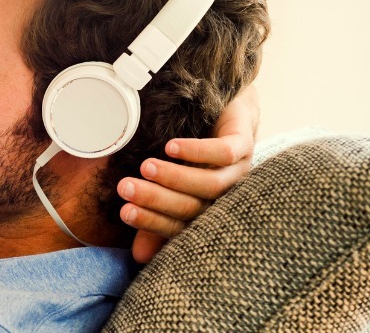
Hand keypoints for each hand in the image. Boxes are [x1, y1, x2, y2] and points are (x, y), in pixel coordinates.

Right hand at [118, 85, 259, 263]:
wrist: (226, 112)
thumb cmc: (194, 155)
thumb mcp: (171, 186)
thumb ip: (158, 218)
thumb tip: (139, 257)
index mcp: (207, 211)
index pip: (181, 226)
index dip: (152, 222)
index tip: (124, 211)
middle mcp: (225, 197)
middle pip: (193, 207)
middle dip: (156, 199)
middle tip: (126, 188)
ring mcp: (239, 172)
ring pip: (211, 184)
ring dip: (176, 177)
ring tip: (146, 167)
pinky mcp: (244, 145)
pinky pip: (224, 153)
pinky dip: (197, 153)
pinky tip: (171, 148)